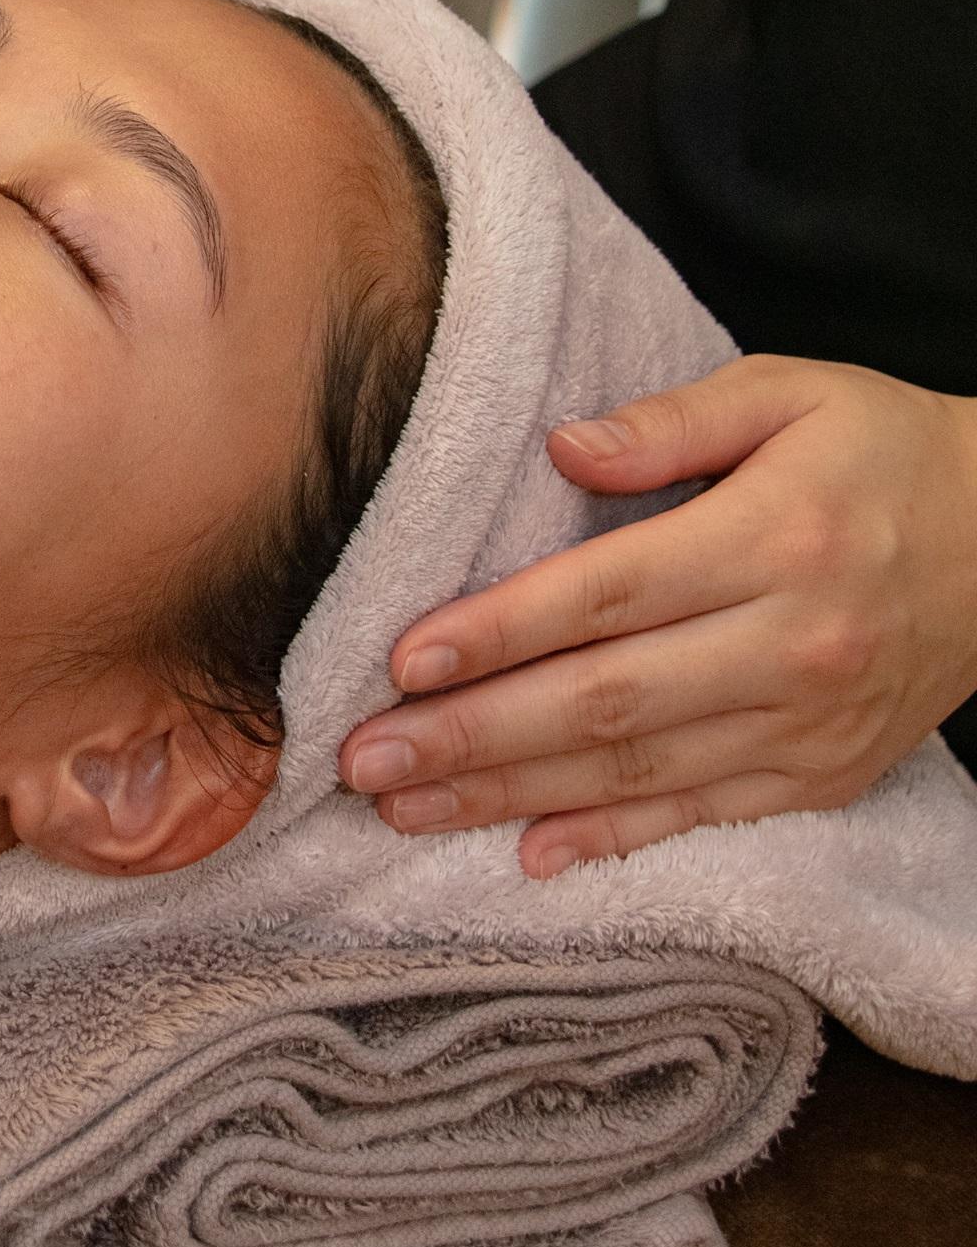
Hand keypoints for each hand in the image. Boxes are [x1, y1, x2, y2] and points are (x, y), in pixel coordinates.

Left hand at [337, 356, 976, 880]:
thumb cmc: (884, 449)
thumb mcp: (791, 392)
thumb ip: (672, 421)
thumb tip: (561, 448)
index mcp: (773, 540)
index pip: (607, 595)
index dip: (500, 632)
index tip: (406, 660)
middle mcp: (789, 645)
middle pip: (604, 701)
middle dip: (473, 735)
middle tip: (362, 761)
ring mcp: (808, 725)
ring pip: (637, 773)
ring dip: (511, 795)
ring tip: (407, 808)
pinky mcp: (823, 776)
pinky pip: (702, 817)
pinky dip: (613, 841)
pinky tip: (530, 854)